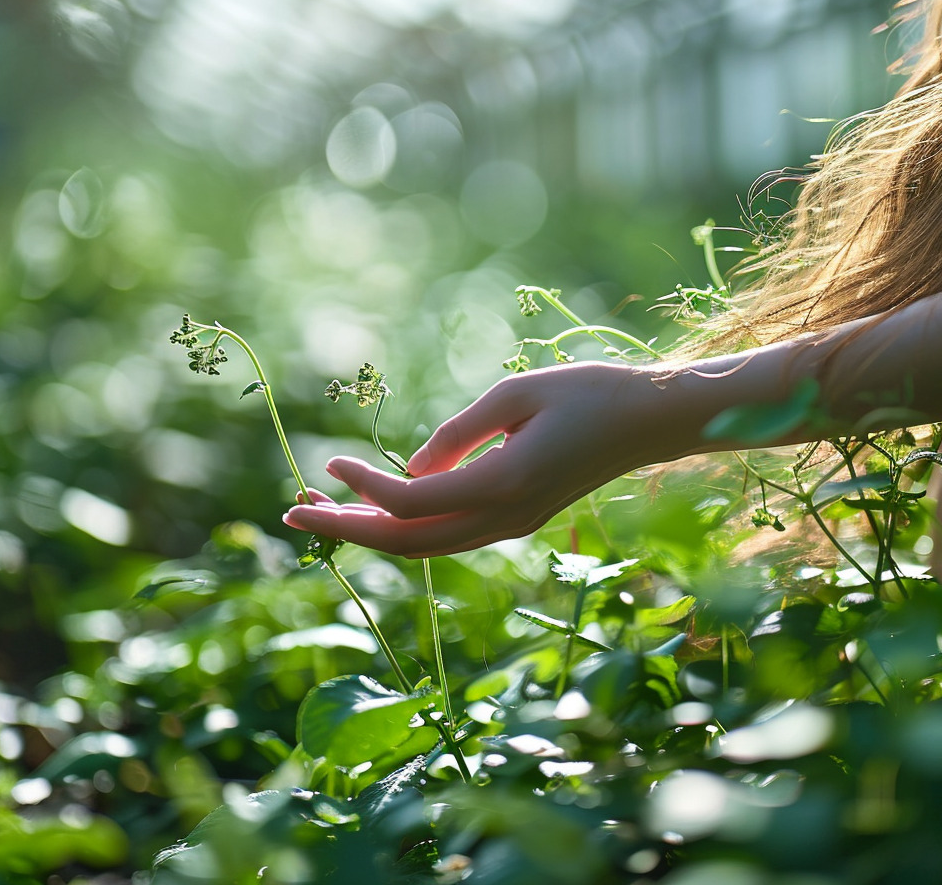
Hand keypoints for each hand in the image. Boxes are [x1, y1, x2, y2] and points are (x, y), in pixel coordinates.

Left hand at [283, 361, 698, 556]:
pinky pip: (451, 535)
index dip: (365, 489)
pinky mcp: (519, 519)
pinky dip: (408, 527)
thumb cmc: (588, 393)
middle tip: (292, 512)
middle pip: (410, 542)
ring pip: (429, 547)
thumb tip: (410, 469)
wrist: (649, 423)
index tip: (333, 462)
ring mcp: (514, 526)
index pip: (414, 502)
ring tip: (323, 510)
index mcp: (504, 485)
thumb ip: (457, 434)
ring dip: (373, 532)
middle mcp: (506, 518)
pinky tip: (380, 507)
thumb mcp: (514, 395)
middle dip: (348, 530)